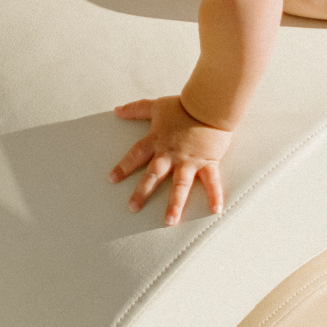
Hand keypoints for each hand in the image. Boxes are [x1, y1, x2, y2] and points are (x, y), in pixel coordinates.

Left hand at [110, 96, 230, 224]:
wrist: (207, 105)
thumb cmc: (182, 105)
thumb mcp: (155, 106)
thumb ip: (135, 109)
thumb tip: (117, 110)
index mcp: (156, 141)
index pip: (135, 155)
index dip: (123, 167)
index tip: (112, 179)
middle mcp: (170, 154)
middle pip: (153, 175)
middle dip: (142, 192)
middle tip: (132, 208)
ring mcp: (189, 160)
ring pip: (179, 185)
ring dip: (175, 204)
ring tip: (169, 221)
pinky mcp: (207, 162)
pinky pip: (211, 182)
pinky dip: (214, 195)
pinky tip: (215, 211)